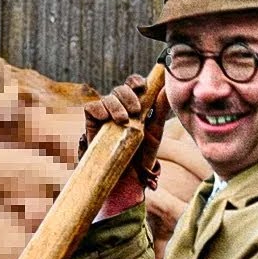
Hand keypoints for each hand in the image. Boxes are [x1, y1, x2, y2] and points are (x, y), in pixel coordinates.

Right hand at [82, 74, 170, 219]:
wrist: (127, 176)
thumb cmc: (141, 155)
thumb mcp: (154, 131)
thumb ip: (160, 110)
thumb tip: (166, 89)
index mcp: (133, 106)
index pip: (132, 85)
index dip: (135, 81)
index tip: (142, 87)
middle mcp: (117, 108)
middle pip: (120, 89)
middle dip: (128, 96)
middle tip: (135, 111)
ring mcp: (104, 116)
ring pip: (107, 97)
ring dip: (116, 105)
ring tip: (123, 121)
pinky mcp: (91, 125)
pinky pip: (91, 107)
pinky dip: (98, 109)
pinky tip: (106, 119)